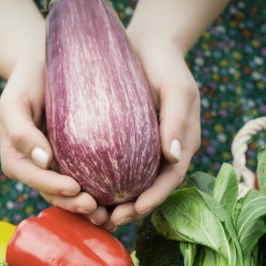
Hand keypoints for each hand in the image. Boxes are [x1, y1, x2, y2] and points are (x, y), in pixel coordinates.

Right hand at [0, 58, 111, 224]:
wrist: (45, 67)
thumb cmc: (27, 81)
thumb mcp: (15, 102)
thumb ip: (22, 131)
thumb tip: (44, 161)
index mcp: (18, 160)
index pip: (35, 179)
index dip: (54, 188)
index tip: (75, 188)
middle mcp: (36, 170)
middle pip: (54, 195)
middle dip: (74, 205)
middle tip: (96, 210)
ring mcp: (56, 169)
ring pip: (71, 196)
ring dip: (89, 209)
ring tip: (109, 216)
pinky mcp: (76, 163)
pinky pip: (87, 182)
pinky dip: (101, 195)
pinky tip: (120, 202)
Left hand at [105, 39, 200, 230]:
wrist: (147, 44)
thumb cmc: (165, 63)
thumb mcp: (177, 87)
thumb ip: (176, 120)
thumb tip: (172, 157)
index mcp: (181, 145)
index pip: (171, 179)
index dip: (155, 198)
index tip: (136, 210)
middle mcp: (164, 153)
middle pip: (150, 189)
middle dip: (132, 210)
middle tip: (110, 220)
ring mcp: (144, 150)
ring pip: (132, 185)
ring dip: (115, 204)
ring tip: (95, 216)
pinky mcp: (124, 144)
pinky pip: (115, 170)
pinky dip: (103, 185)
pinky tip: (83, 193)